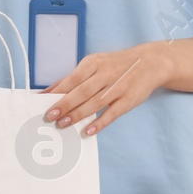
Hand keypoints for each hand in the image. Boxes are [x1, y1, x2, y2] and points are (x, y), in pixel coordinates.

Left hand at [43, 44, 173, 136]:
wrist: (150, 62)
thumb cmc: (115, 65)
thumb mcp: (94, 63)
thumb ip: (72, 78)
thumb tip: (48, 92)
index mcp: (93, 63)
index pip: (72, 79)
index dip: (56, 91)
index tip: (42, 102)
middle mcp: (105, 74)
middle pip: (82, 91)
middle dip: (65, 105)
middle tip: (50, 116)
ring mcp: (118, 87)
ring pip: (95, 103)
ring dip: (78, 115)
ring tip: (62, 124)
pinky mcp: (129, 100)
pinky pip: (112, 113)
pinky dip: (100, 123)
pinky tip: (88, 131)